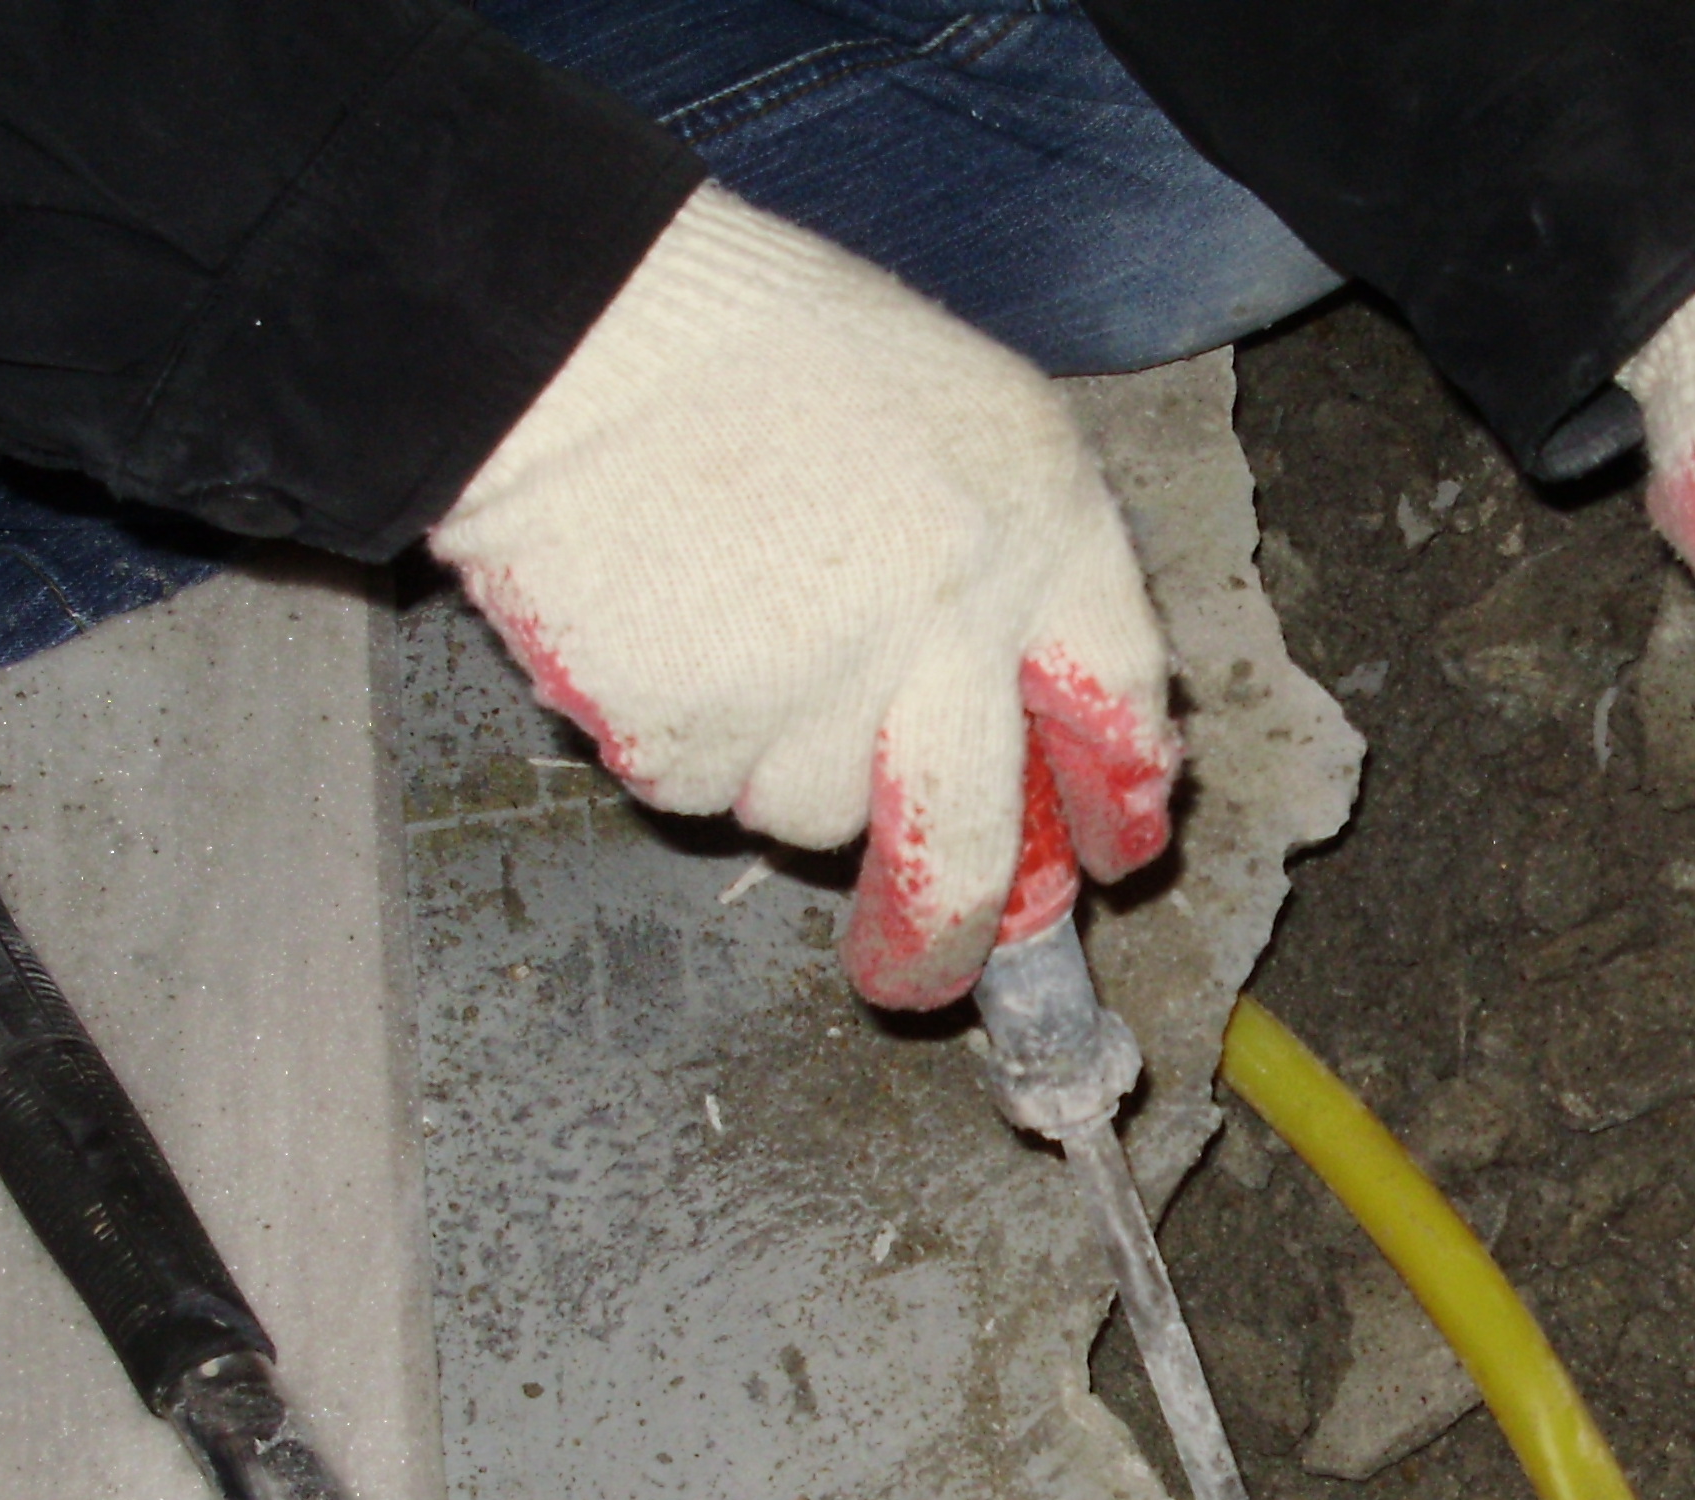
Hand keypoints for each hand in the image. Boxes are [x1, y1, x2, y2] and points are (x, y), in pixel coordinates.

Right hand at [428, 187, 1177, 1009]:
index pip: (1119, 702)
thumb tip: (1045, 736)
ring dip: (779, 763)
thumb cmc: (759, 350)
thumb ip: (1016, 565)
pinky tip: (660, 626)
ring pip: (816, 816)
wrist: (575, 327)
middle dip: (946, 938)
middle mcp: (952, 623)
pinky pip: (703, 788)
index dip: (1115, 797)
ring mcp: (823, 690)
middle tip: (919, 978)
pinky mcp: (699, 733)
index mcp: (1037, 522)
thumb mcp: (954, 414)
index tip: (1110, 859)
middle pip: (969, 846)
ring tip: (726, 621)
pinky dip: (681, 735)